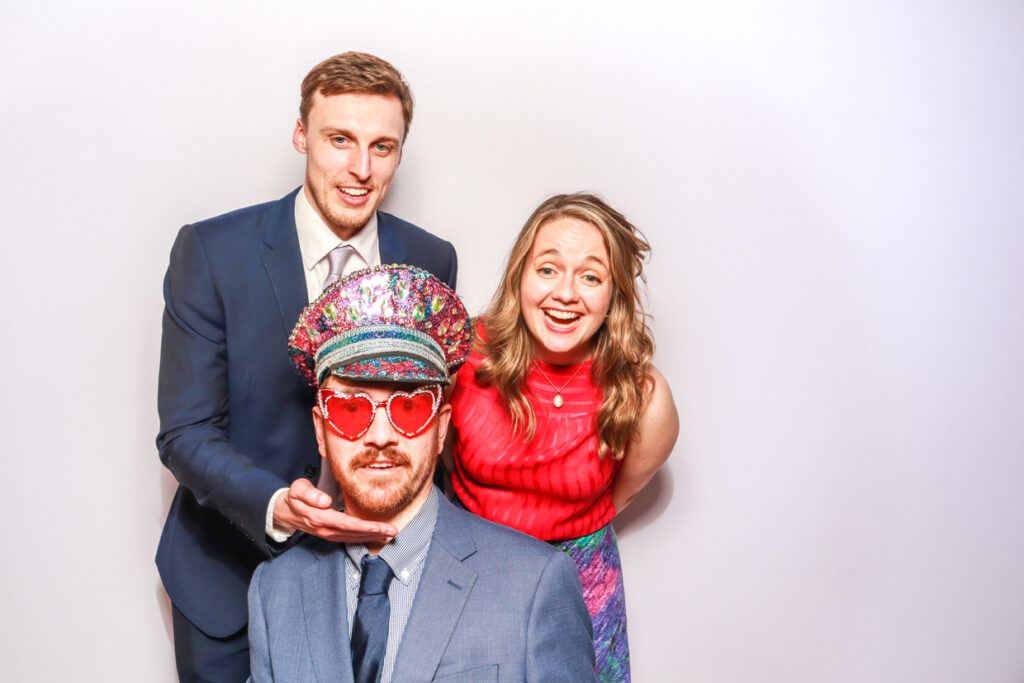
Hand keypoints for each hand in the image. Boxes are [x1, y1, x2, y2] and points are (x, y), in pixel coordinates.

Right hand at [273, 478, 395, 542]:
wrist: (285, 511)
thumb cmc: (294, 497)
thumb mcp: (297, 490)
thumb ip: (310, 494)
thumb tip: (325, 501)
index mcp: (319, 518)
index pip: (345, 524)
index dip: (363, 526)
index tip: (378, 526)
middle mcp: (325, 529)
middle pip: (353, 533)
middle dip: (374, 533)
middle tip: (393, 531)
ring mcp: (328, 534)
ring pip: (353, 538)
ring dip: (372, 537)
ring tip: (390, 534)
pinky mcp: (331, 534)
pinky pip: (350, 539)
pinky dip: (364, 538)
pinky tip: (376, 536)